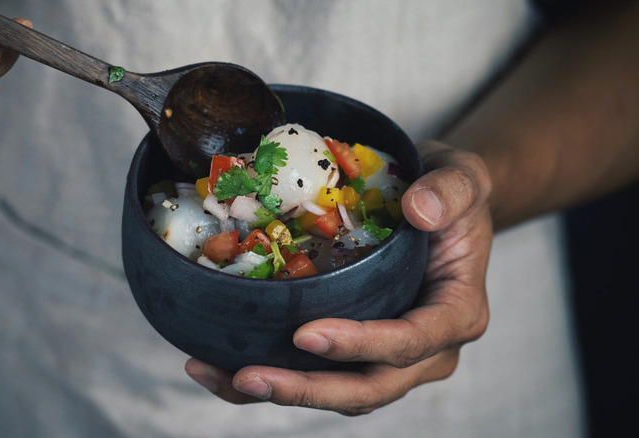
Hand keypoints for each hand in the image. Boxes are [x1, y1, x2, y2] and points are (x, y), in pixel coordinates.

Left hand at [185, 140, 492, 415]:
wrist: (441, 208)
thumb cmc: (451, 195)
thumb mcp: (463, 179)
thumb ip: (451, 191)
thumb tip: (419, 209)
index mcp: (455, 314)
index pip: (409, 342)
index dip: (359, 345)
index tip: (306, 333)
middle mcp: (427, 350)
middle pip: (368, 387)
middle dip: (306, 390)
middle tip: (248, 375)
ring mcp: (391, 358)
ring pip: (338, 393)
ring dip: (279, 391)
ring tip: (219, 375)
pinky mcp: (359, 352)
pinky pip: (318, 374)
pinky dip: (273, 376)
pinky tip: (223, 367)